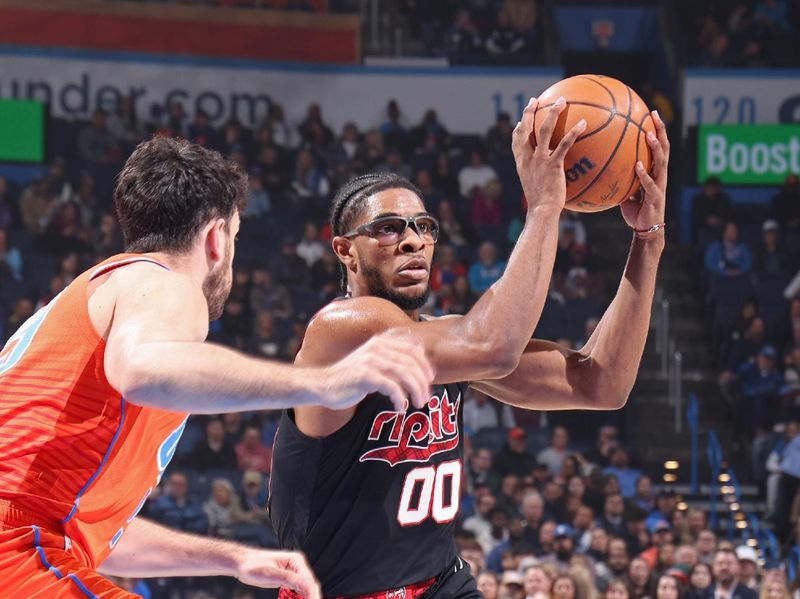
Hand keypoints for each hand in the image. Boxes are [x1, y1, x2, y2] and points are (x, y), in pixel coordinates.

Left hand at [236, 549, 320, 598]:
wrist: (243, 563)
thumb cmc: (253, 566)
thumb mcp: (270, 574)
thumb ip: (289, 579)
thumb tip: (307, 586)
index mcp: (296, 561)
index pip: (309, 582)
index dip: (312, 596)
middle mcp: (298, 565)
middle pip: (310, 585)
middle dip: (312, 597)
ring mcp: (295, 571)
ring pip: (306, 589)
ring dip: (307, 598)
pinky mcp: (289, 578)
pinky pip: (299, 590)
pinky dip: (300, 598)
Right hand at [320, 331, 434, 410]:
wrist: (324, 385)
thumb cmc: (350, 376)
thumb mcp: (372, 362)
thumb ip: (392, 357)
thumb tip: (419, 352)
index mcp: (380, 342)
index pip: (412, 350)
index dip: (424, 364)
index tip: (430, 379)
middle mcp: (376, 348)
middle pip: (410, 363)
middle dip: (422, 382)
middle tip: (426, 397)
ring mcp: (370, 361)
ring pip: (404, 374)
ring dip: (415, 391)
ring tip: (419, 404)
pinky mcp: (365, 376)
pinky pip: (391, 387)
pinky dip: (400, 399)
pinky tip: (400, 408)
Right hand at [512, 96, 585, 213]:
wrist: (541, 210)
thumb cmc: (541, 205)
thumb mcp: (536, 189)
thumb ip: (541, 178)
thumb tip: (552, 178)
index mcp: (522, 164)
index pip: (516, 142)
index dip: (518, 128)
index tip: (521, 120)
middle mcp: (528, 159)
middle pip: (525, 129)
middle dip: (528, 113)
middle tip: (534, 101)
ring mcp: (539, 160)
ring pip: (544, 130)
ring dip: (552, 113)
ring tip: (561, 101)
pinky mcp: (553, 164)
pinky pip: (564, 144)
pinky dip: (574, 132)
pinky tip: (583, 124)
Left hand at [621, 110, 668, 232]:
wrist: (645, 231)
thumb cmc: (636, 212)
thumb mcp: (626, 192)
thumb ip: (620, 179)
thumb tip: (603, 168)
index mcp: (655, 172)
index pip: (658, 146)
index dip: (656, 129)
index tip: (650, 113)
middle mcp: (660, 175)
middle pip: (664, 148)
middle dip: (660, 130)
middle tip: (654, 114)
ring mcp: (659, 186)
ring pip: (661, 162)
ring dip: (655, 148)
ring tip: (649, 134)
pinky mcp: (655, 198)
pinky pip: (649, 184)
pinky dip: (644, 174)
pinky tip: (638, 165)